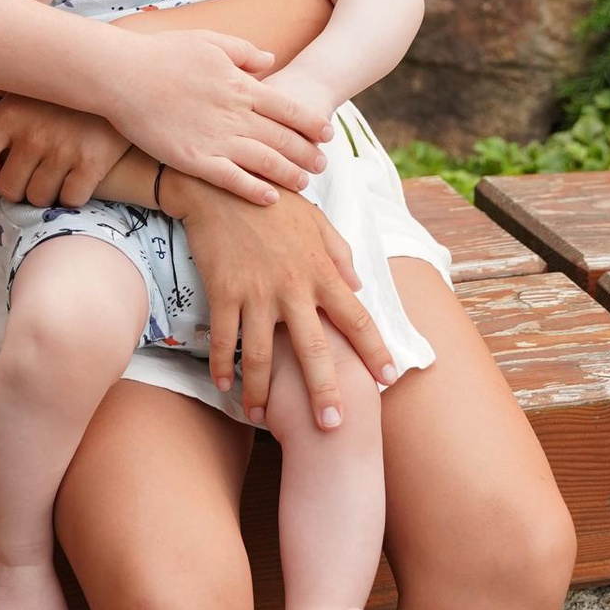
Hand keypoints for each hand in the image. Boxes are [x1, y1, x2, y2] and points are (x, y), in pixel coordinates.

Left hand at [0, 92, 129, 208]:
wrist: (127, 80)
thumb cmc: (66, 85)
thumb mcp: (27, 79)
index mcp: (9, 113)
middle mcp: (33, 133)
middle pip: (7, 189)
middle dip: (20, 184)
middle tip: (35, 167)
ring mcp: (64, 150)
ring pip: (39, 198)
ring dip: (47, 190)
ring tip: (57, 168)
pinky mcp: (94, 163)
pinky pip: (71, 199)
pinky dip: (74, 193)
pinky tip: (79, 173)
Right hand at [109, 34, 326, 205]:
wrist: (122, 74)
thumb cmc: (162, 53)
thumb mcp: (210, 41)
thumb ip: (244, 52)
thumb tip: (271, 60)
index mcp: (241, 85)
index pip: (289, 108)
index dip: (312, 123)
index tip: (328, 133)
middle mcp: (235, 114)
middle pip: (283, 138)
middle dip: (307, 153)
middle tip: (323, 165)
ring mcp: (215, 139)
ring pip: (265, 162)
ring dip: (289, 174)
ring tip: (305, 184)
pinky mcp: (194, 159)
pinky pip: (232, 180)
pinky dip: (255, 190)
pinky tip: (271, 199)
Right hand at [171, 181, 398, 421]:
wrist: (222, 184)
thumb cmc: (274, 201)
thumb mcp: (317, 220)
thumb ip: (340, 255)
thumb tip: (359, 287)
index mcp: (322, 270)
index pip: (356, 318)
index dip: (374, 350)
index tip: (387, 379)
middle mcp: (293, 287)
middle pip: (315, 350)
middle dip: (325, 391)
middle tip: (333, 426)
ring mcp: (257, 292)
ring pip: (264, 355)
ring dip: (264, 391)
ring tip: (264, 418)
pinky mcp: (224, 292)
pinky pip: (224, 338)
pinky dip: (223, 365)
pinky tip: (224, 386)